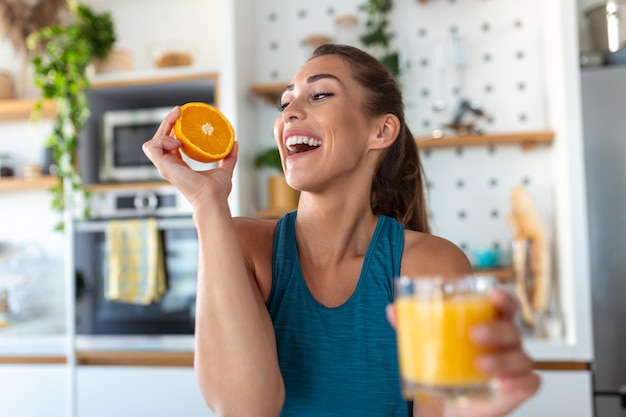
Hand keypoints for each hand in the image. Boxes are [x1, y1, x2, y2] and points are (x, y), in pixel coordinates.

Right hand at [142, 106, 237, 207]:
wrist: (213, 199)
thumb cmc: (217, 191)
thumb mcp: (225, 169)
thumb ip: (229, 157)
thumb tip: (235, 143)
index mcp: (179, 165)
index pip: (171, 143)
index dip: (174, 129)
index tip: (183, 115)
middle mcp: (169, 165)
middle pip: (161, 139)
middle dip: (167, 122)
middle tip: (179, 110)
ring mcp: (165, 166)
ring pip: (152, 142)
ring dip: (163, 130)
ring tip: (179, 130)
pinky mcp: (163, 167)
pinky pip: (152, 147)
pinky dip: (162, 141)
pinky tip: (177, 143)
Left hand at [386, 288, 540, 416]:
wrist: (453, 399)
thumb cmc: (448, 360)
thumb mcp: (429, 341)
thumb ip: (413, 325)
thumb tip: (392, 310)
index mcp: (490, 321)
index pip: (504, 305)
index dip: (503, 298)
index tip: (492, 294)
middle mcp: (506, 341)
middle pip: (512, 329)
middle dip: (496, 330)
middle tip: (474, 334)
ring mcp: (514, 364)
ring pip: (521, 357)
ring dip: (502, 359)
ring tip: (480, 364)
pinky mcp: (517, 387)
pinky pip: (528, 383)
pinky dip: (519, 383)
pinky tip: (502, 384)